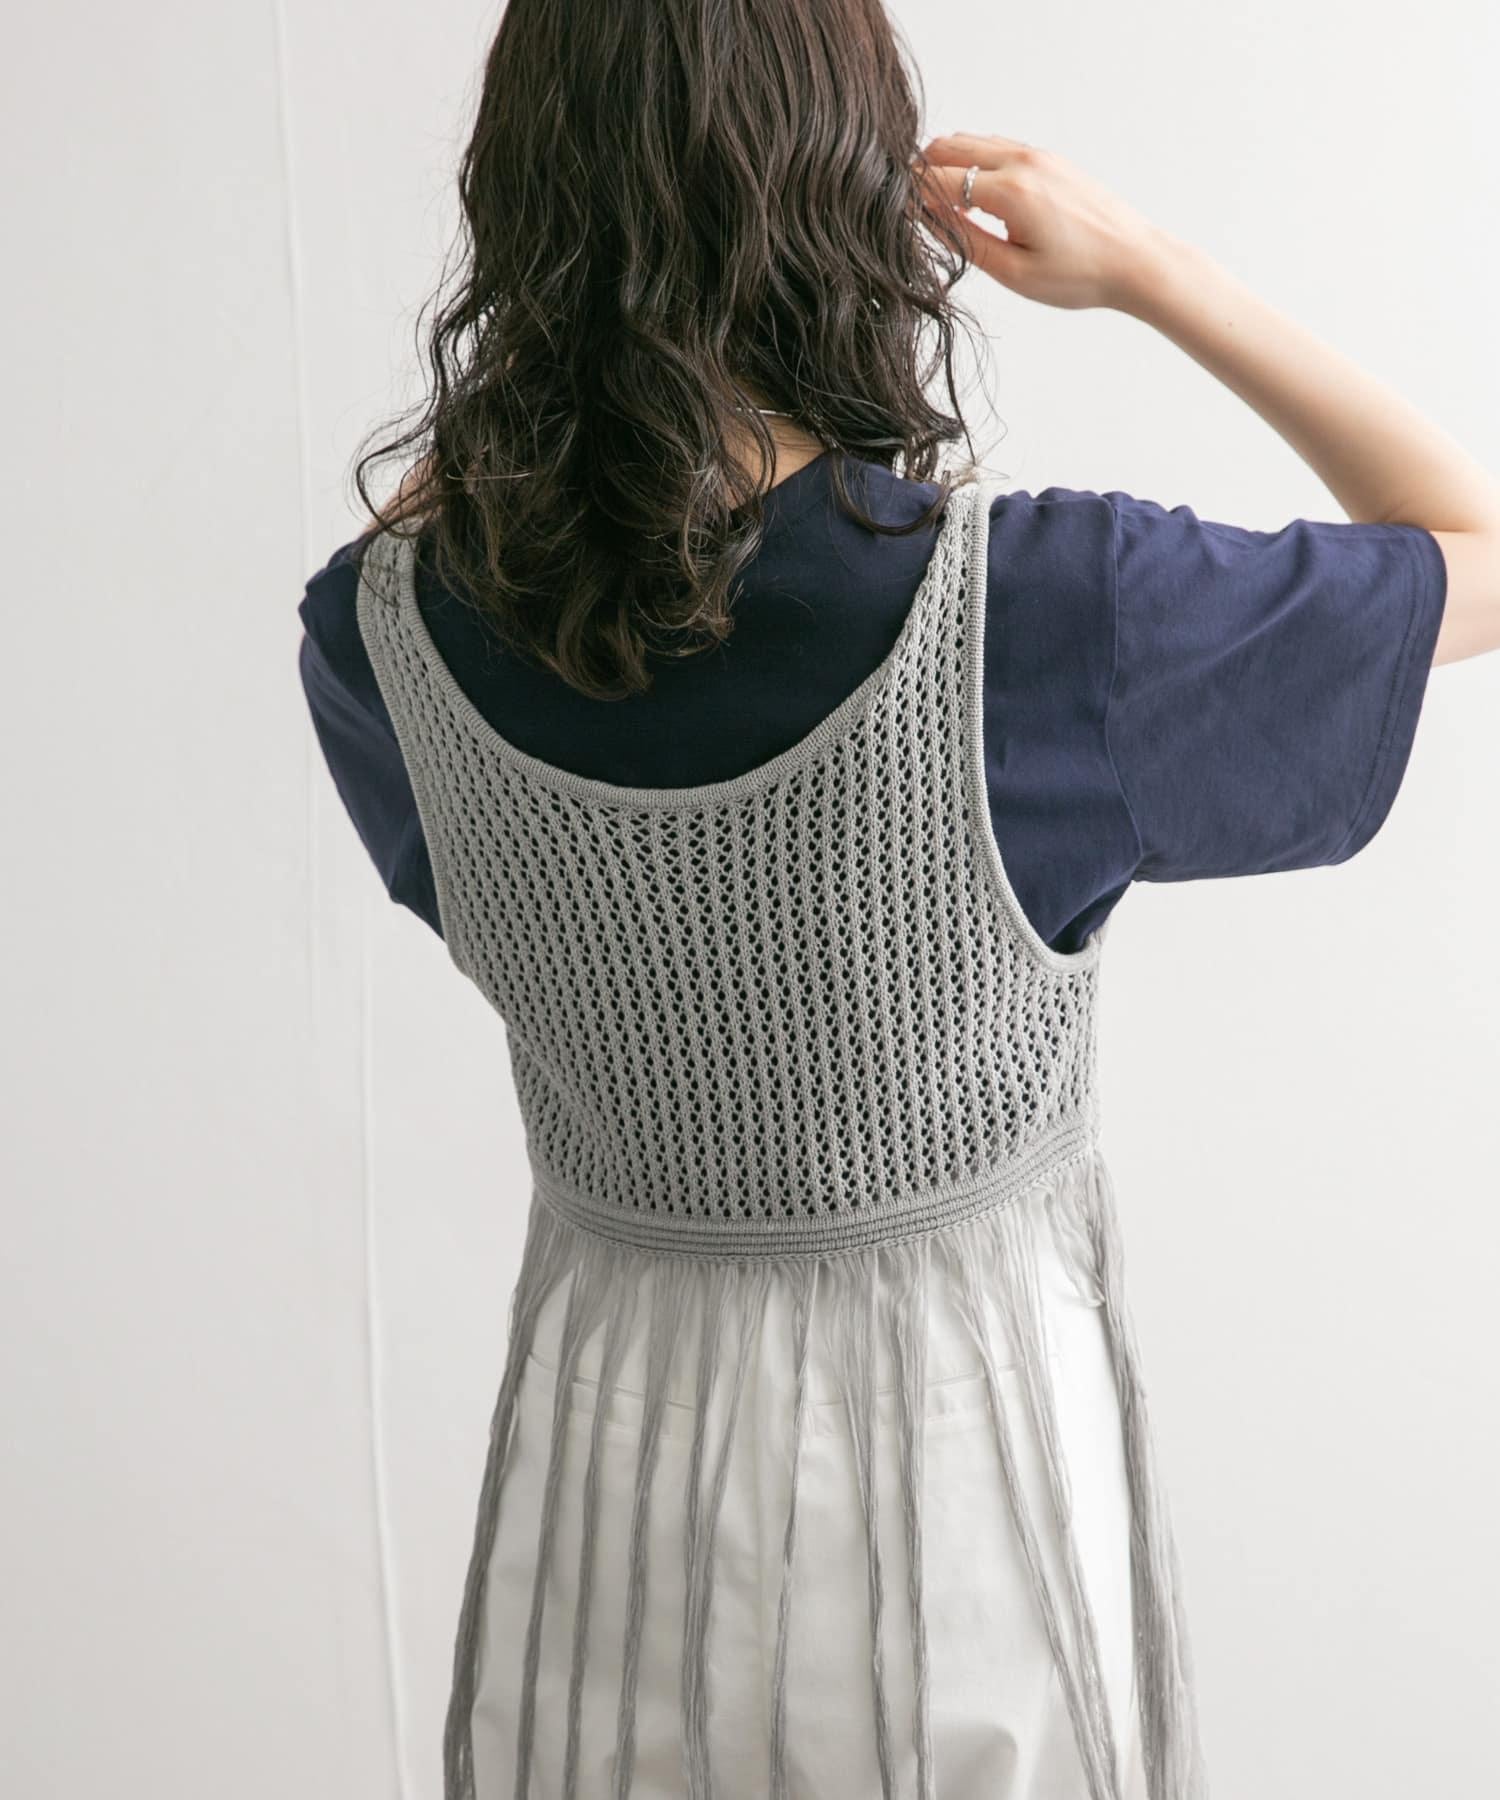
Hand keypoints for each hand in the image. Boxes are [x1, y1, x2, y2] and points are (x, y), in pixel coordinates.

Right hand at [916, 133, 1172, 312]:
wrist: (1135, 261)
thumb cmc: (1080, 275)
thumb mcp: (1013, 271)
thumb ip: (966, 239)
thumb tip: (929, 216)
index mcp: (1011, 191)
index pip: (940, 179)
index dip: (912, 195)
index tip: (897, 213)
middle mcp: (1024, 162)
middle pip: (951, 146)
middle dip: (924, 171)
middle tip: (914, 208)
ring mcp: (1039, 155)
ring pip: (974, 141)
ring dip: (950, 164)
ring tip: (944, 205)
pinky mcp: (1050, 159)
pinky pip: (998, 147)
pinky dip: (976, 162)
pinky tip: (976, 196)